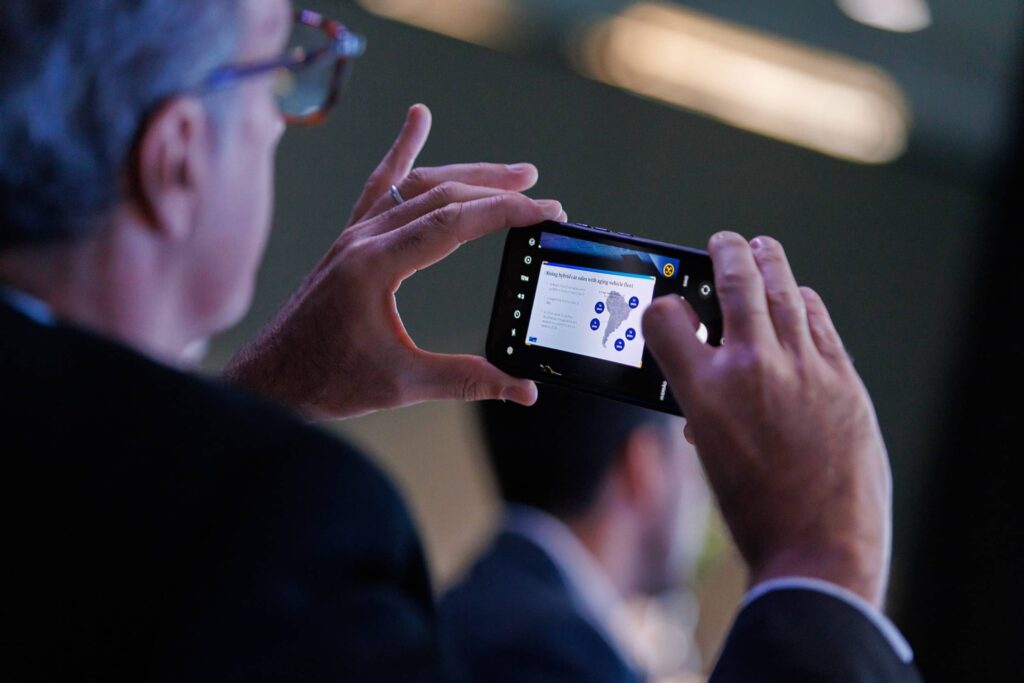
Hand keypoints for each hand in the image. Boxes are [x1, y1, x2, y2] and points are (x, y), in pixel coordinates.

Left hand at [225, 104, 563, 417]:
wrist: (271, 380)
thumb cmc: (327, 381)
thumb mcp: (403, 384)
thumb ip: (468, 380)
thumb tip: (525, 391)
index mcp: (375, 266)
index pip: (452, 223)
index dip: (505, 212)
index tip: (545, 210)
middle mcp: (363, 239)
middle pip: (441, 196)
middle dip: (497, 192)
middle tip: (541, 195)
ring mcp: (354, 235)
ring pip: (416, 185)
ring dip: (467, 174)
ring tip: (514, 173)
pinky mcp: (349, 240)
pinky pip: (380, 184)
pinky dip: (402, 151)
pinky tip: (418, 120)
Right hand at [642, 232, 891, 606]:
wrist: (819, 548)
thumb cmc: (756, 512)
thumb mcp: (709, 455)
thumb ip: (704, 407)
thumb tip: (712, 384)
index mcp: (705, 393)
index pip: (667, 318)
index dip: (661, 305)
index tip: (667, 305)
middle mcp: (752, 369)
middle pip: (735, 283)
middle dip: (725, 253)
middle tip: (723, 242)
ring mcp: (804, 369)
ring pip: (784, 291)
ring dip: (769, 262)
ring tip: (762, 249)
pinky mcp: (843, 379)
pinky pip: (820, 323)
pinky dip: (804, 303)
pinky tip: (799, 298)